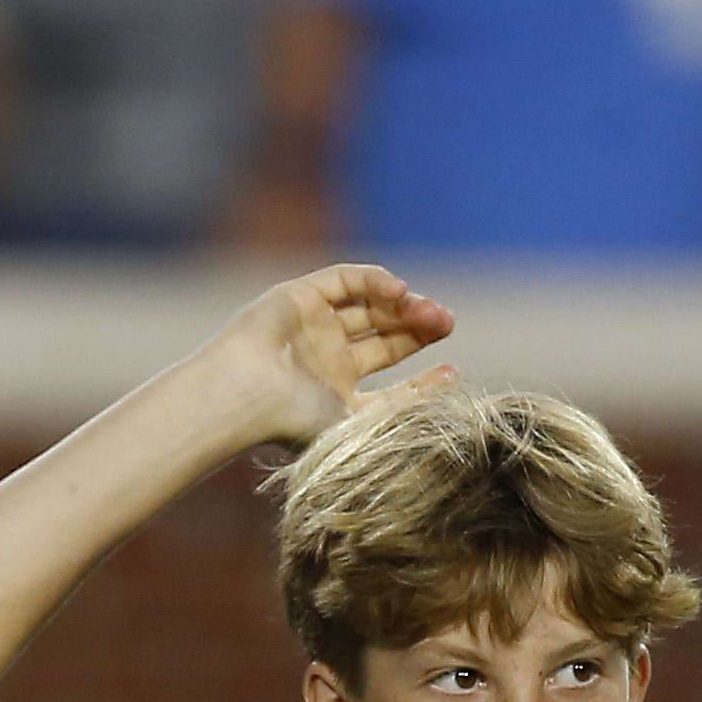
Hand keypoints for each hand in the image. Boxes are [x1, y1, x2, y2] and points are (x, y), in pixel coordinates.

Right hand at [213, 262, 455, 450]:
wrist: (246, 397)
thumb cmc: (298, 422)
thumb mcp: (363, 421)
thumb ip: (406, 404)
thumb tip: (454, 380)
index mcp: (338, 395)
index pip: (391, 381)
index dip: (423, 376)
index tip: (451, 372)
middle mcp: (327, 360)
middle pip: (386, 336)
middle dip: (419, 329)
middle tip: (446, 324)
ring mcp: (313, 327)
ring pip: (371, 306)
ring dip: (403, 305)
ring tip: (429, 312)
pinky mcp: (299, 296)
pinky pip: (347, 279)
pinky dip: (376, 281)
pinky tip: (399, 292)